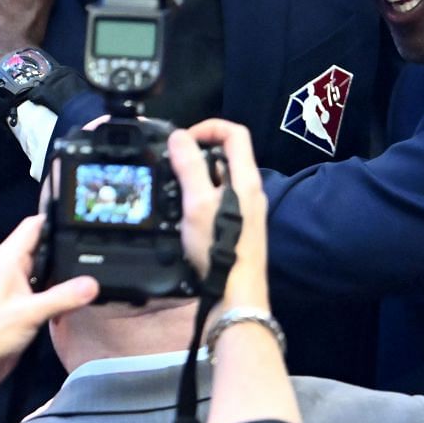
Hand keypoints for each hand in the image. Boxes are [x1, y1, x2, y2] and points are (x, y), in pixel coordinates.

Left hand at [0, 214, 97, 392]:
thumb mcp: (30, 313)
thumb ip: (63, 297)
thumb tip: (94, 283)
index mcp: (7, 258)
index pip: (34, 226)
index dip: (57, 219)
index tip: (85, 220)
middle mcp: (10, 267)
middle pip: (42, 246)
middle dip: (66, 247)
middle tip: (98, 246)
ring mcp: (14, 286)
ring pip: (44, 269)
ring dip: (63, 272)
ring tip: (95, 269)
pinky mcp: (19, 304)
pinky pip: (42, 289)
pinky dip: (57, 291)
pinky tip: (78, 296)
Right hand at [175, 119, 269, 312]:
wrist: (236, 295)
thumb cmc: (220, 248)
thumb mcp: (197, 203)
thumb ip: (189, 166)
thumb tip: (179, 136)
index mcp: (247, 178)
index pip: (235, 133)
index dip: (209, 127)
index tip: (183, 140)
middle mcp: (251, 191)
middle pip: (226, 155)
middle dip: (197, 154)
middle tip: (172, 166)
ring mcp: (246, 210)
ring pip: (220, 180)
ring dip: (196, 179)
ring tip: (174, 191)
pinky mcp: (238, 228)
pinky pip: (218, 201)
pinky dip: (200, 199)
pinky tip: (183, 215)